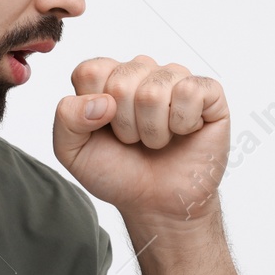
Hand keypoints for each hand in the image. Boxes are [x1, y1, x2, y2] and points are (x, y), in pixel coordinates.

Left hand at [53, 55, 228, 225]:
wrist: (157, 203)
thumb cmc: (118, 173)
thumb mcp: (73, 151)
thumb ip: (67, 118)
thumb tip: (102, 102)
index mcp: (108, 78)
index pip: (91, 72)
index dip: (94, 110)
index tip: (105, 131)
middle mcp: (142, 71)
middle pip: (121, 82)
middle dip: (125, 126)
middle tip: (135, 141)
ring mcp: (176, 79)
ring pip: (155, 90)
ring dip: (154, 130)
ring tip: (159, 140)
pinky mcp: (208, 92)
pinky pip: (191, 91)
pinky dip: (184, 123)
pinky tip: (185, 132)